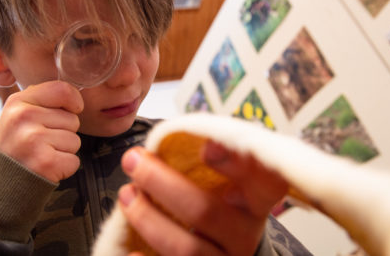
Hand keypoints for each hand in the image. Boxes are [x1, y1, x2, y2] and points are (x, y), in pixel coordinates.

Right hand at [0, 80, 82, 181]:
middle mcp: (24, 117)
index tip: (71, 111)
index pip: (62, 90)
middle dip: (63, 133)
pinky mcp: (45, 162)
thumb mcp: (17, 116)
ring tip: (40, 155)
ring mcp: (33, 140)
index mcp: (18, 102)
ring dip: (63, 151)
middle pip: (73, 119)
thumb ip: (42, 101)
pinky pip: (74, 160)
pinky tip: (44, 168)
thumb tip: (74, 95)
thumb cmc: (14, 148)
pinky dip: (64, 168)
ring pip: (74, 140)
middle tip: (40, 144)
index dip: (74, 102)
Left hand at [119, 141, 287, 255]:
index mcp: (255, 202)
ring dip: (148, 219)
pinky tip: (131, 251)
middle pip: (206, 212)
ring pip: (186, 247)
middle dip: (161, 184)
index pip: (263, 180)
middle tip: (132, 161)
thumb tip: (159, 145)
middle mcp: (245, 234)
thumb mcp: (223, 185)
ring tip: (127, 196)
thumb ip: (204, 164)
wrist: (224, 252)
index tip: (206, 148)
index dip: (236, 164)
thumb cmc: (217, 206)